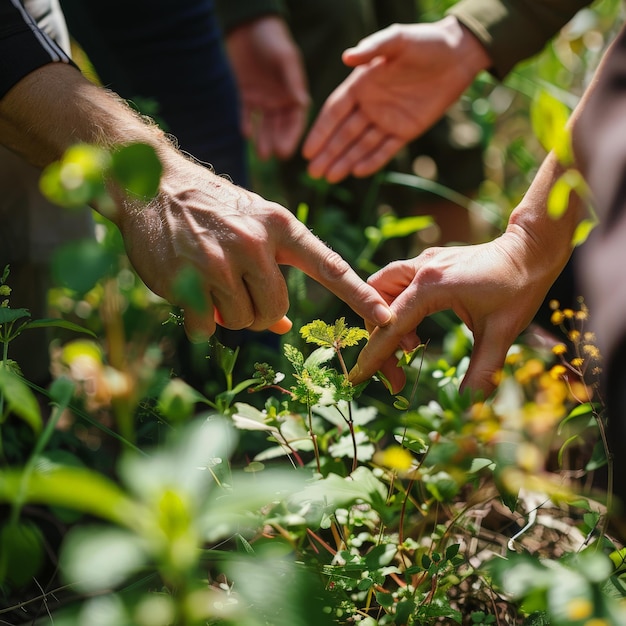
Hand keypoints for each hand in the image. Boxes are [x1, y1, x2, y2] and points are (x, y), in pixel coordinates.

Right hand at [116, 157, 391, 340]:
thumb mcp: (254, 226)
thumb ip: (275, 270)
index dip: (359, 296)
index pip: (329, 266)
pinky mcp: (185, 280)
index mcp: (281, 226)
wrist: (154, 184)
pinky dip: (200, 321)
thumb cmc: (214, 210)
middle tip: (237, 291)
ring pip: (241, 322)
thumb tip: (285, 325)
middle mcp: (253, 242)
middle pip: (274, 311)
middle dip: (259, 312)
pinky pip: (206, 327)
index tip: (385, 317)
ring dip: (228, 315)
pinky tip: (189, 294)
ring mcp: (218, 261)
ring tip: (211, 284)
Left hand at [226, 16, 309, 159]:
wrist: (248, 25)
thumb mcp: (285, 58)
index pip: (296, 120)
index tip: (289, 150)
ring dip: (263, 139)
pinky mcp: (244, 95)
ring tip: (262, 154)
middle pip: (280, 126)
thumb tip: (303, 104)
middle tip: (275, 155)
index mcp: (294, 93)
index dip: (293, 135)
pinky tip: (246, 133)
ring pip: (264, 124)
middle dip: (278, 141)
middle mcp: (279, 100)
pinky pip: (245, 114)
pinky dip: (246, 123)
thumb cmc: (273, 39)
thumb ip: (293, 81)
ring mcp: (262, 99)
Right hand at [303, 16, 490, 181]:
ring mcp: (387, 120)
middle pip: (344, 134)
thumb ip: (372, 48)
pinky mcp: (405, 131)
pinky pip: (385, 150)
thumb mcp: (398, 40)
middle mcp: (370, 105)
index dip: (321, 132)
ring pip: (361, 146)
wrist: (457, 56)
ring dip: (345, 161)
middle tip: (313, 174)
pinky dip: (373, 161)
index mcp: (361, 85)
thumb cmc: (426, 43)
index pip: (335, 113)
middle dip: (328, 154)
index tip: (308, 151)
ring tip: (330, 178)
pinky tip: (357, 173)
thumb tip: (347, 57)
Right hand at [349, 231, 555, 397]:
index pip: (390, 326)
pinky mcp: (427, 262)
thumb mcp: (502, 335)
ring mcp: (422, 262)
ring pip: (380, 289)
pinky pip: (395, 284)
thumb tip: (466, 407)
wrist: (530, 250)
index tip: (357, 379)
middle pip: (376, 304)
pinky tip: (415, 329)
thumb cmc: (519, 288)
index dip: (373, 356)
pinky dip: (395, 308)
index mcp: (432, 285)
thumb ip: (481, 372)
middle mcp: (420, 269)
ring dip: (384, 319)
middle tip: (396, 370)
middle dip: (377, 340)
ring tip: (408, 347)